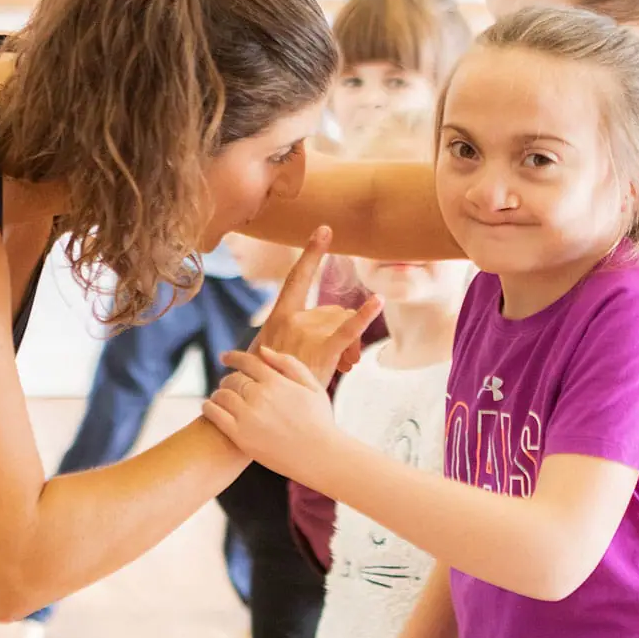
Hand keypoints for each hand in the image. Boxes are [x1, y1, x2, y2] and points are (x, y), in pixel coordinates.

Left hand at [204, 347, 336, 482]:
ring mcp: (248, 416)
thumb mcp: (312, 386)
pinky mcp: (240, 435)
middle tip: (228, 385)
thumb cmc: (319, 421)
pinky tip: (211, 408)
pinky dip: (209, 407)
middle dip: (229, 379)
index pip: (246, 362)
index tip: (225, 357)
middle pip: (232, 379)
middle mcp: (260, 395)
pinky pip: (214, 414)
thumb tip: (263, 349)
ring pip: (221, 395)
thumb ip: (289, 364)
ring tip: (220, 398)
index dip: (233, 357)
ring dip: (218, 393)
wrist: (320, 456)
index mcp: (277, 381)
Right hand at [252, 227, 381, 383]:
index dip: (312, 252)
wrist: (261, 407)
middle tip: (345, 360)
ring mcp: (308, 333)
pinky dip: (365, 314)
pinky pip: (348, 329)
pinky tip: (377, 300)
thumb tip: (302, 333)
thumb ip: (286, 337)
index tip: (325, 230)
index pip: (298, 277)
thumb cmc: (266, 383)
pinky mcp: (323, 350)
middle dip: (343, 330)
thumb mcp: (266, 354)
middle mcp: (293, 319)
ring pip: (344, 323)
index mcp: (279, 316)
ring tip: (344, 367)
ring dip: (351, 344)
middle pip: (333, 310)